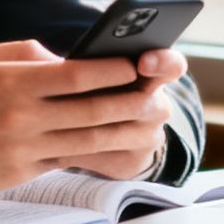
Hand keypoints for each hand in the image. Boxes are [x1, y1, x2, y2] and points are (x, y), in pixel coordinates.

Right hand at [0, 41, 186, 199]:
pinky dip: (98, 154)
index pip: (78, 73)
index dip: (116, 70)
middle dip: (133, 102)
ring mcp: (23, 147)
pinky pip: (68, 162)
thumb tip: (67, 59)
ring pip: (88, 140)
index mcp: (14, 81)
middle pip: (93, 108)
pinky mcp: (20, 173)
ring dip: (125, 131)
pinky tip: (119, 147)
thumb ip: (26, 55)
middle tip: (159, 96)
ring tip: (151, 123)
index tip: (140, 64)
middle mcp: (22, 115)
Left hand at [50, 47, 184, 179]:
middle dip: (116, 101)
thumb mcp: (90, 66)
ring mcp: (147, 138)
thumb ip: (80, 59)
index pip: (172, 66)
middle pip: (148, 105)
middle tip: (86, 96)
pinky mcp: (131, 163)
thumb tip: (51, 62)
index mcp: (153, 74)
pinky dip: (76, 151)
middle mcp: (157, 107)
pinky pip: (103, 157)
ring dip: (84, 128)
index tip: (142, 62)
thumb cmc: (90, 86)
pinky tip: (51, 144)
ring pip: (116, 134)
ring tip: (50, 120)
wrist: (94, 129)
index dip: (162, 63)